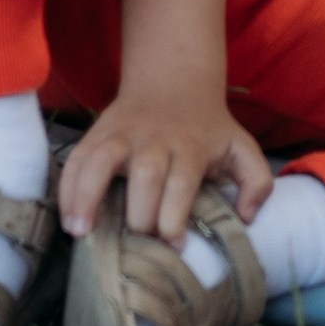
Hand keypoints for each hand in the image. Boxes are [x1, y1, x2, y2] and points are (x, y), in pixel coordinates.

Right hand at [58, 80, 272, 248]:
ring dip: (89, 196)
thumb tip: (247, 217)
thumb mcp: (241, 147)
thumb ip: (256, 181)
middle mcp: (155, 139)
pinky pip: (78, 158)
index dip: (176, 216)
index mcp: (190, 146)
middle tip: (139, 241)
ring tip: (81, 232)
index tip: (174, 243)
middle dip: (141, 214)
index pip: (182, 182)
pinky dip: (68, 186)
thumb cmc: (207, 129)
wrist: (174, 82)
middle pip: (146, 175)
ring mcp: (122, 134)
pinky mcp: (98, 133)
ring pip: (103, 160)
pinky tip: (68, 217)